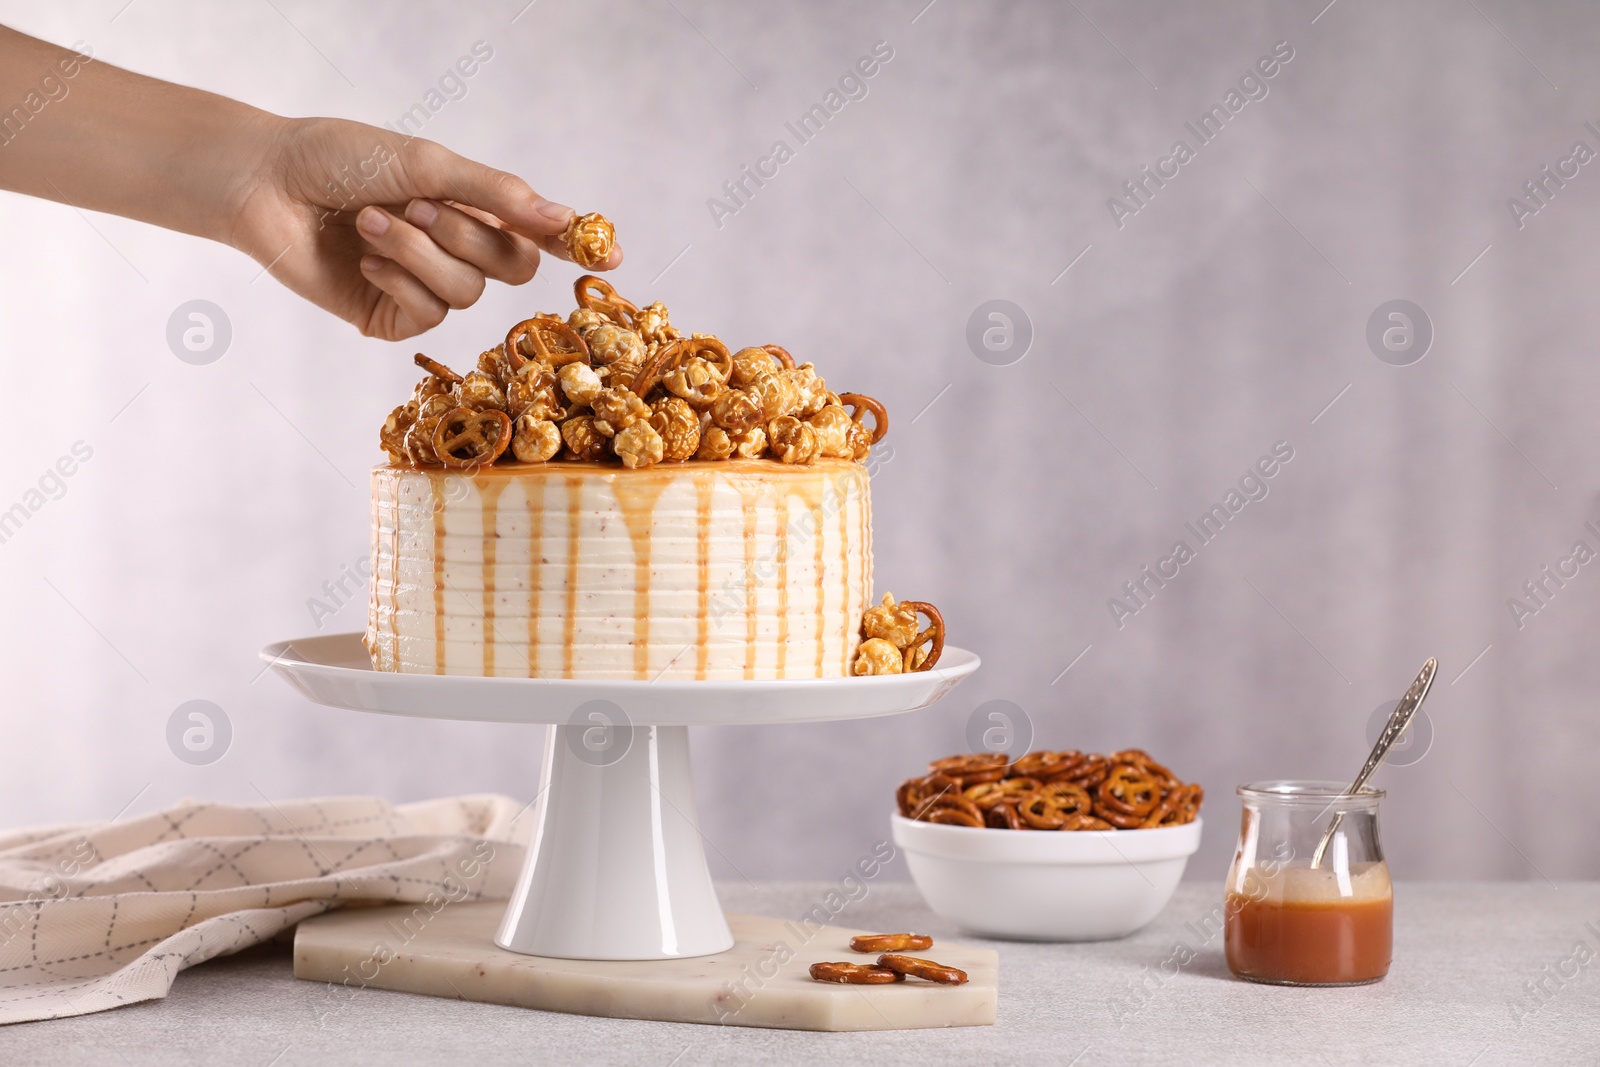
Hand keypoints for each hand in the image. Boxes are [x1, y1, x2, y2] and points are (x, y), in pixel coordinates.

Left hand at [228, 116, 621, 340]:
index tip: (611, 253)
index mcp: (470, 208)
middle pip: (510, 269)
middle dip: (467, 237)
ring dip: (418, 252)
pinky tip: (363, 257)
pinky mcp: (390, 317)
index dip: (574, 245)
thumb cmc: (338, 158)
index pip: (537, 233)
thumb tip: (564, 218)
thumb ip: (497, 195)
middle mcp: (454, 251)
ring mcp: (423, 288)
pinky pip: (427, 315)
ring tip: (369, 221)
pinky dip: (397, 279)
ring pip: (466, 293)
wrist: (263, 184)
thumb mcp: (426, 164)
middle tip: (417, 204)